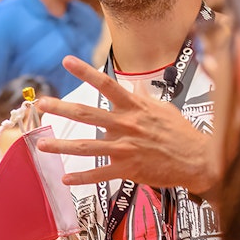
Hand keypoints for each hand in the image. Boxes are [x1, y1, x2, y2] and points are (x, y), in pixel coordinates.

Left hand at [35, 56, 214, 195]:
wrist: (198, 160)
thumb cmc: (182, 133)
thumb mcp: (164, 109)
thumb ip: (144, 98)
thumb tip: (134, 86)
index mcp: (134, 107)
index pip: (106, 84)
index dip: (85, 72)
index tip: (67, 61)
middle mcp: (126, 125)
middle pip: (88, 114)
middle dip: (62, 108)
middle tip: (41, 103)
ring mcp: (125, 148)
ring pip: (87, 147)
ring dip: (62, 146)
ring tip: (41, 144)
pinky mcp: (128, 169)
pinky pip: (100, 174)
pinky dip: (81, 177)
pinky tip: (65, 178)